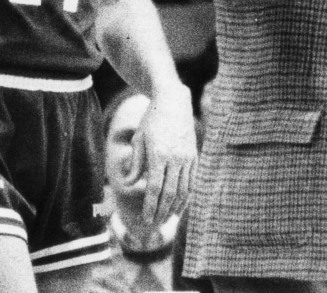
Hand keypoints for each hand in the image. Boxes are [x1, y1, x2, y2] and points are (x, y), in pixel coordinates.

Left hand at [128, 83, 196, 225]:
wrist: (174, 101)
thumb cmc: (152, 120)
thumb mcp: (139, 139)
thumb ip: (135, 164)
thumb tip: (131, 184)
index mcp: (158, 154)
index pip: (155, 189)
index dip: (151, 207)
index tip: (146, 219)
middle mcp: (175, 158)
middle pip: (170, 194)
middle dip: (162, 212)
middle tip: (155, 225)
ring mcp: (187, 157)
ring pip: (184, 191)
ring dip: (176, 208)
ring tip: (167, 219)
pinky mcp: (194, 156)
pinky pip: (192, 182)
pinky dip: (186, 196)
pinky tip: (180, 205)